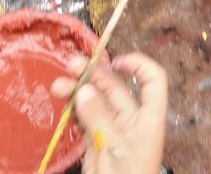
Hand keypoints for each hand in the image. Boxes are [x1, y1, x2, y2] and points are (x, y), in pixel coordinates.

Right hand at [52, 53, 167, 173]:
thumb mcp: (113, 149)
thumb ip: (98, 117)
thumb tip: (84, 89)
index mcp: (147, 120)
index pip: (152, 82)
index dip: (138, 65)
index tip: (115, 61)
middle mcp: (132, 122)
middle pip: (116, 88)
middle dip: (93, 75)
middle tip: (70, 67)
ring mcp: (112, 132)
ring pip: (95, 102)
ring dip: (78, 90)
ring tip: (58, 85)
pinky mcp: (96, 144)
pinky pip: (85, 119)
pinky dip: (74, 109)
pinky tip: (62, 102)